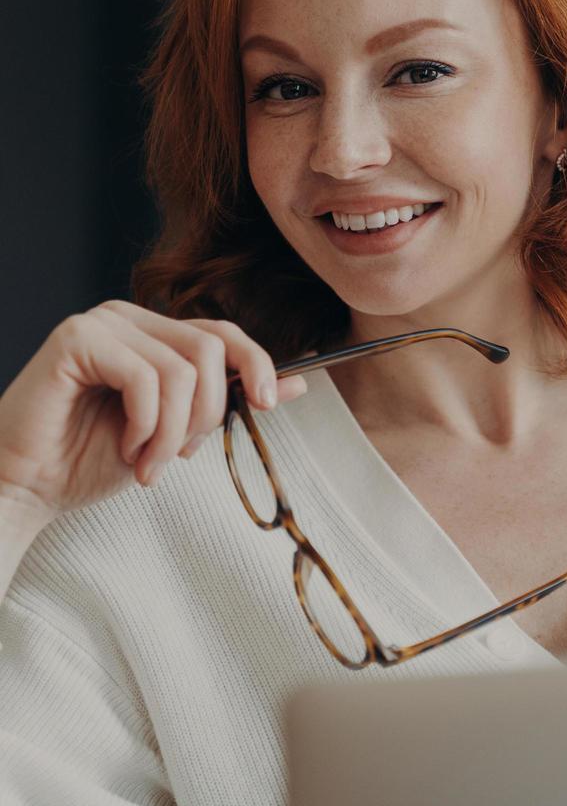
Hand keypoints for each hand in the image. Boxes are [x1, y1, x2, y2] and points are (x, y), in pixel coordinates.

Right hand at [0, 300, 307, 515]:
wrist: (29, 487)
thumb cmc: (93, 458)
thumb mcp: (179, 432)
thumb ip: (230, 401)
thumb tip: (297, 384)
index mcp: (155, 334)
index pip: (225, 334)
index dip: (258, 365)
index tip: (270, 404)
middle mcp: (130, 319)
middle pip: (211, 349)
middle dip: (207, 414)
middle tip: (178, 457)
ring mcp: (102, 323)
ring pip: (182, 369)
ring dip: (173, 432)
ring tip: (147, 463)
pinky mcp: (76, 339)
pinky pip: (145, 377)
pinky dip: (146, 425)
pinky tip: (125, 448)